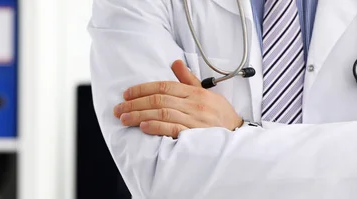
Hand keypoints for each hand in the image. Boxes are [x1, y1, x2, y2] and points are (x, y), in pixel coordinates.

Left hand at [113, 60, 242, 137]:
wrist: (238, 133)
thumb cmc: (221, 114)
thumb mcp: (207, 92)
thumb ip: (188, 79)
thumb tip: (175, 62)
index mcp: (195, 92)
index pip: (164, 86)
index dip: (142, 89)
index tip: (126, 94)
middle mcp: (194, 103)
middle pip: (159, 99)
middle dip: (135, 103)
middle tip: (118, 108)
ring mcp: (195, 119)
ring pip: (162, 113)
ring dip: (140, 115)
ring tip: (124, 118)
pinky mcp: (195, 135)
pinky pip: (173, 129)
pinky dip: (156, 127)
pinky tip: (143, 127)